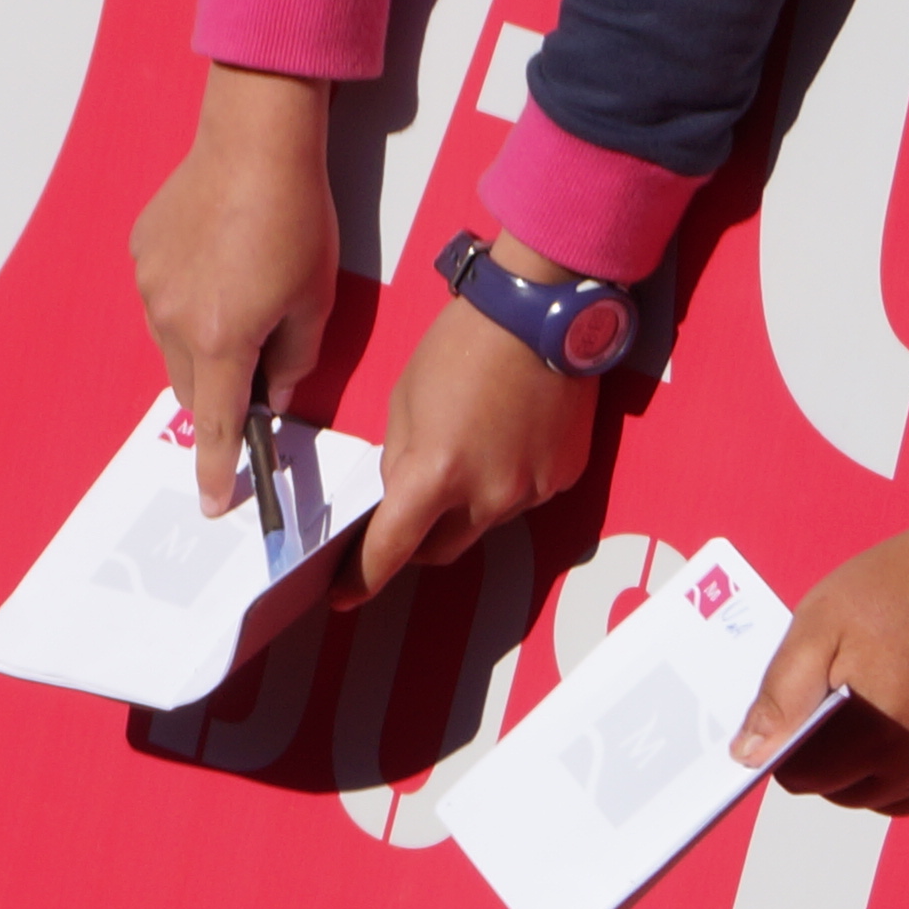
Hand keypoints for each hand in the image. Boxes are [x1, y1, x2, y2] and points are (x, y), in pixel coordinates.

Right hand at [127, 63, 339, 504]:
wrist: (255, 142)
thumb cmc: (297, 218)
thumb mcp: (316, 299)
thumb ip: (295, 359)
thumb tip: (272, 391)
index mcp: (222, 339)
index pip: (215, 424)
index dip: (215, 469)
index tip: (212, 502)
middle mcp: (172, 321)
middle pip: (190, 386)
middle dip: (218, 389)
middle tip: (257, 359)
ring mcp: (149, 286)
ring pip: (171, 343)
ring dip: (202, 340)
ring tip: (241, 290)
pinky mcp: (140, 252)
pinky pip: (160, 297)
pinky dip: (186, 296)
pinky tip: (218, 258)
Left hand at [348, 286, 595, 600]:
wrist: (540, 313)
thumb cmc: (462, 346)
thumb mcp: (404, 402)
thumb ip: (399, 460)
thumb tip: (400, 494)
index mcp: (435, 475)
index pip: (392, 549)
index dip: (362, 578)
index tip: (345, 594)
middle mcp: (486, 496)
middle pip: (440, 550)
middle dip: (417, 540)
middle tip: (409, 510)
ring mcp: (531, 491)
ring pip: (483, 524)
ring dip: (466, 506)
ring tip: (470, 446)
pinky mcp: (564, 478)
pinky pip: (523, 499)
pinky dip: (507, 483)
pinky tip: (507, 439)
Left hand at [736, 502, 908, 809]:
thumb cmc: (907, 584)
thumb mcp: (820, 626)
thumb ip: (780, 697)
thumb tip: (748, 754)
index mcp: (878, 738)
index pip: (803, 780)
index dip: (788, 747)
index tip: (799, 709)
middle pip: (848, 794)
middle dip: (828, 761)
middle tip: (836, 702)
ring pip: (895, 800)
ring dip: (873, 773)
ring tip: (876, 713)